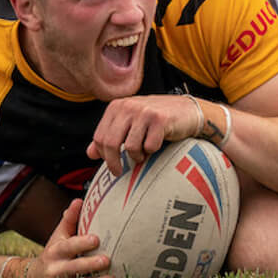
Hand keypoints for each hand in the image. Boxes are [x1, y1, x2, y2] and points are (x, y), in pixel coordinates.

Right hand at [23, 199, 114, 277]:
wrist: (34, 276)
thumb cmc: (55, 251)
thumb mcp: (58, 235)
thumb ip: (69, 219)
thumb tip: (80, 200)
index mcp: (55, 251)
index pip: (68, 246)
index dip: (81, 243)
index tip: (96, 239)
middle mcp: (57, 269)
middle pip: (73, 268)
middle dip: (90, 265)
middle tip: (106, 260)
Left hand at [86, 95, 200, 173]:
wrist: (187, 111)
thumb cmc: (155, 120)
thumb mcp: (129, 124)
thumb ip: (110, 137)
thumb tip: (89, 154)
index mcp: (117, 106)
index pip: (99, 136)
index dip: (103, 156)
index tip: (111, 167)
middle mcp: (128, 106)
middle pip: (110, 143)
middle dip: (114, 162)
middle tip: (119, 172)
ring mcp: (144, 112)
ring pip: (130, 147)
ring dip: (137, 156)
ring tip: (144, 153)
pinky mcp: (160, 120)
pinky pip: (149, 146)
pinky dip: (152, 151)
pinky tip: (156, 145)